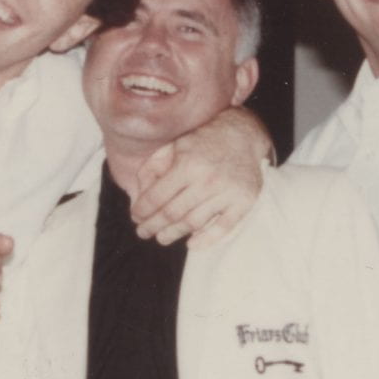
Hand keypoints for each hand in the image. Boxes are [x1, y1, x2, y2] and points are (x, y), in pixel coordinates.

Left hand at [131, 106, 271, 248]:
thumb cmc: (202, 141)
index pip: (157, 197)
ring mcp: (226, 193)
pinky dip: (206, 240)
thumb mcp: (173, 146)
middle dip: (153, 226)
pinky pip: (223, 228)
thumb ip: (153, 168)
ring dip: (174, 234)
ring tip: (162, 238)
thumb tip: (139, 195)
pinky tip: (191, 244)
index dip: (142, 210)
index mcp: (187, 165)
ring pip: (194, 223)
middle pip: (172, 213)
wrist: (243, 135)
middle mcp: (207, 180)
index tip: (135, 216)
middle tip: (143, 232)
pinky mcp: (243, 202)